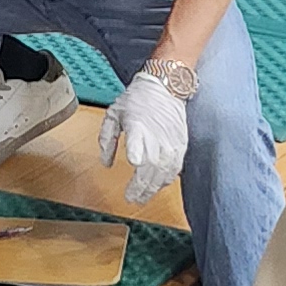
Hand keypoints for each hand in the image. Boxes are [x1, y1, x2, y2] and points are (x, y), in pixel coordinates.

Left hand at [101, 68, 190, 204]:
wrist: (166, 87)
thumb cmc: (138, 99)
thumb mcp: (114, 113)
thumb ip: (107, 138)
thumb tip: (105, 163)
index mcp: (137, 125)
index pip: (139, 142)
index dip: (137, 153)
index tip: (134, 162)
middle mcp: (156, 136)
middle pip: (151, 165)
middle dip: (141, 185)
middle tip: (131, 198)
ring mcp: (170, 142)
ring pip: (163, 171)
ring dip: (153, 187)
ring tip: (142, 197)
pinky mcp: (180, 145)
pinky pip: (175, 168)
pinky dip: (167, 180)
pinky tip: (159, 186)